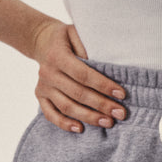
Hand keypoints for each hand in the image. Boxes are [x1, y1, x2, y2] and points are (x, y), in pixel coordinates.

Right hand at [29, 19, 127, 133]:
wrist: (42, 42)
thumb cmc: (67, 38)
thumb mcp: (77, 32)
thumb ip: (88, 47)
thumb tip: (105, 65)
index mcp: (57, 56)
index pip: (83, 74)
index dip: (103, 85)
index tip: (121, 94)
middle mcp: (48, 73)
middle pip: (77, 93)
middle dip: (101, 105)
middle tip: (120, 113)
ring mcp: (43, 86)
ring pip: (66, 106)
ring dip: (88, 117)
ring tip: (108, 122)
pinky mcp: (40, 96)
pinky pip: (50, 114)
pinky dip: (64, 123)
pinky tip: (80, 129)